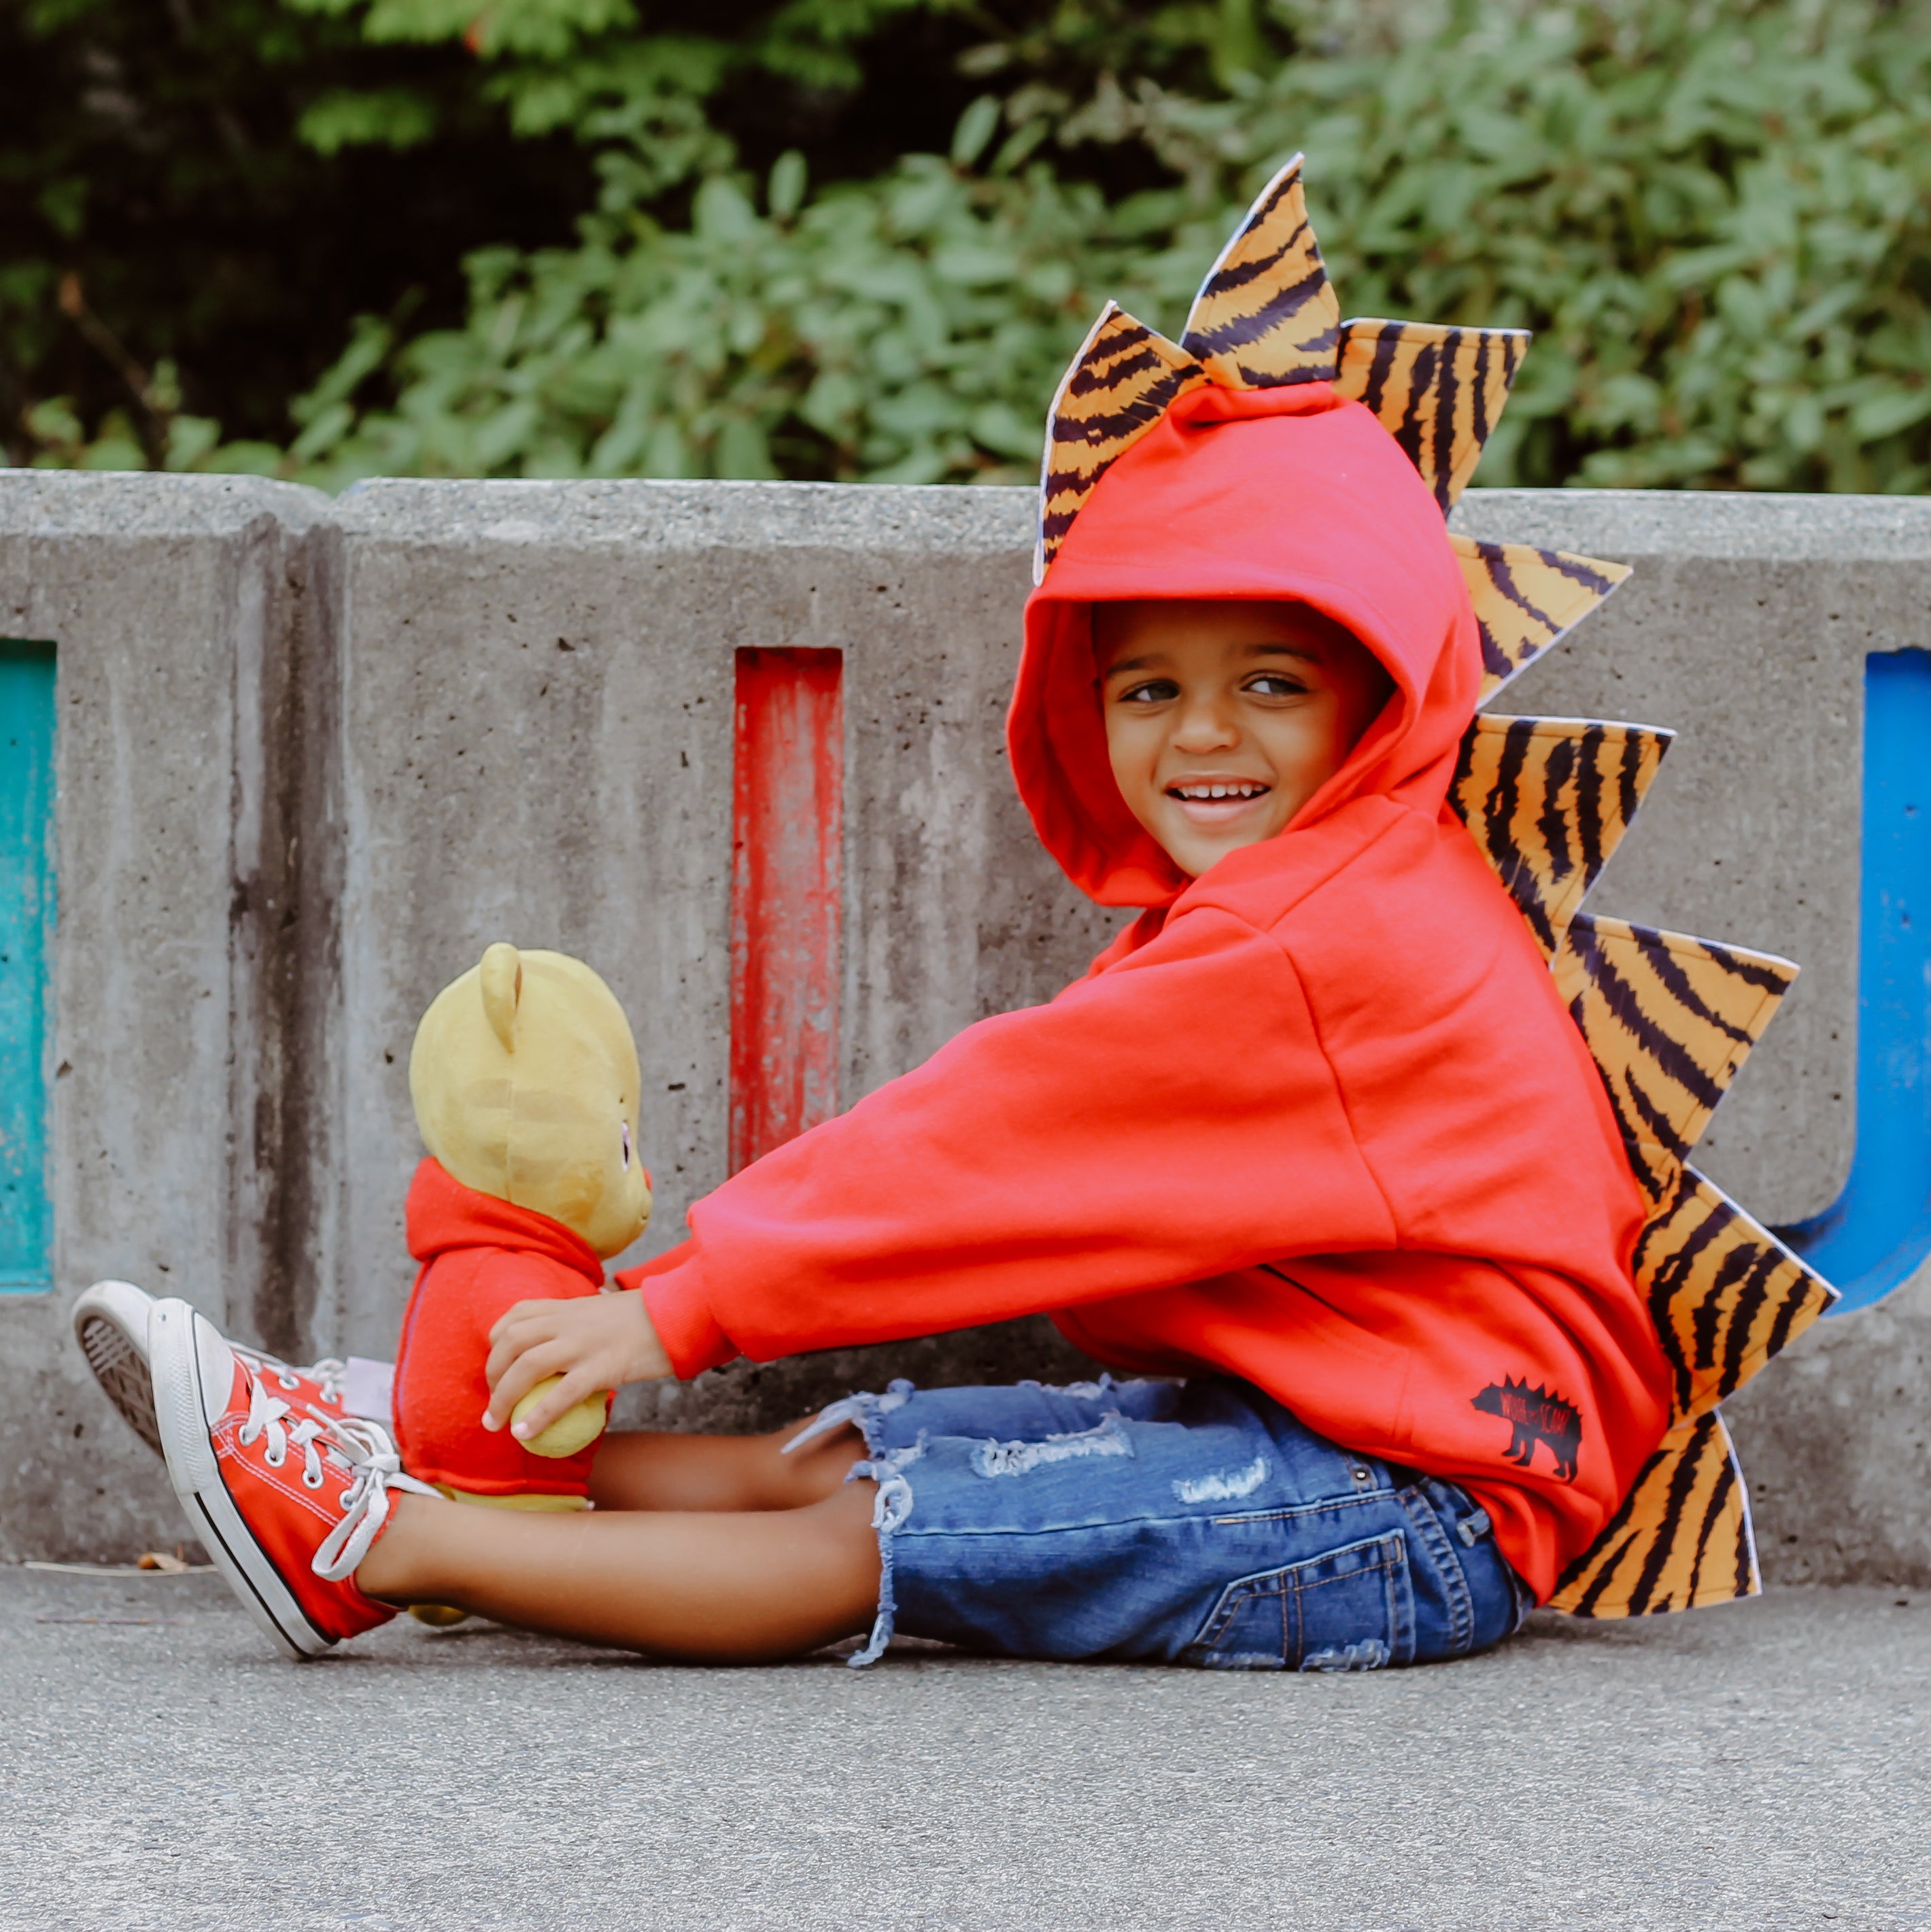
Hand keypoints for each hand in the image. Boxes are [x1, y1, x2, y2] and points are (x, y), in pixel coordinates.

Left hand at [483, 1290, 673, 1441]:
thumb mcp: (605, 1311)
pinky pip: (561, 1393)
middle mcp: (568, 1320)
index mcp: (568, 1306)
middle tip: (494, 1405)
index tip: (498, 1366)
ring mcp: (583, 1342)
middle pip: (510, 1342)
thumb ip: (582, 1323)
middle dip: (491, 1375)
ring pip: (526, 1365)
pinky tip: (524, 1432)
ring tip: (497, 1424)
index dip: (497, 1342)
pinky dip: (537, 1414)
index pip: (516, 1316)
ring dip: (502, 1398)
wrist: (681, 1315)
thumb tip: (569, 1345)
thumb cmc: (647, 1319)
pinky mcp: (603, 1366)